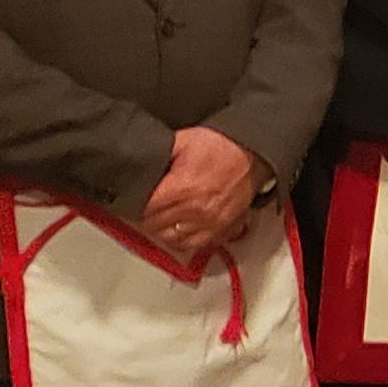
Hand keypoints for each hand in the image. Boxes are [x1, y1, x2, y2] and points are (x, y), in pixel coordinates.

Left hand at [143, 125, 262, 255]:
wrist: (252, 153)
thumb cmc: (220, 146)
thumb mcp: (182, 141)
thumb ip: (158, 156)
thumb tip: (138, 166)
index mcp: (182, 188)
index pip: (145, 210)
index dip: (136, 204)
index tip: (136, 199)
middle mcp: (195, 209)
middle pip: (155, 226)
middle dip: (147, 216)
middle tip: (146, 207)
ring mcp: (210, 222)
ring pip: (172, 239)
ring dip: (162, 230)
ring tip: (160, 220)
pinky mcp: (223, 228)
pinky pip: (194, 245)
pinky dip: (183, 240)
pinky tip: (178, 230)